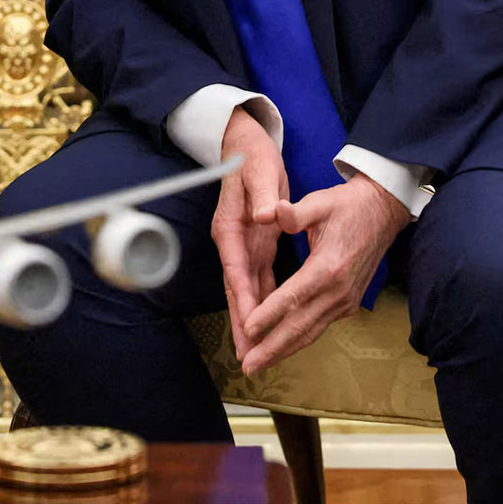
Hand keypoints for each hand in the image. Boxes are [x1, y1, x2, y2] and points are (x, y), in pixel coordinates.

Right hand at [209, 108, 287, 365]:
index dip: (243, 297)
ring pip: (247, 291)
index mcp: (231, 225)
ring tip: (257, 354)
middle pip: (237, 288)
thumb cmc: (254, 157)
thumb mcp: (261, 171)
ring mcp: (242, 245)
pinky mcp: (255, 246)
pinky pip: (258, 282)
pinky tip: (271, 326)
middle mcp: (233, 241)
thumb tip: (265, 216)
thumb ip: (264, 195)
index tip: (251, 325)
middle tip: (249, 357)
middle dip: (243, 324)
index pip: (236, 267)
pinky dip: (263, 305)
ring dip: (252, 322)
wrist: (245, 145)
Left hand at [239, 173, 409, 376]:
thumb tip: (271, 211)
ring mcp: (345, 301)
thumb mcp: (319, 202)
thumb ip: (294, 212)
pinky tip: (281, 347)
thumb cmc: (347, 206)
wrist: (382, 213)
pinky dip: (298, 339)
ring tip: (258, 365)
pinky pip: (319, 326)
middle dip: (272, 348)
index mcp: (328, 267)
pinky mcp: (347, 303)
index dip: (269, 314)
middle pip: (301, 326)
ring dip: (284, 350)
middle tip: (249, 367)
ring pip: (310, 332)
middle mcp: (338, 291)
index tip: (248, 329)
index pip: (293, 296)